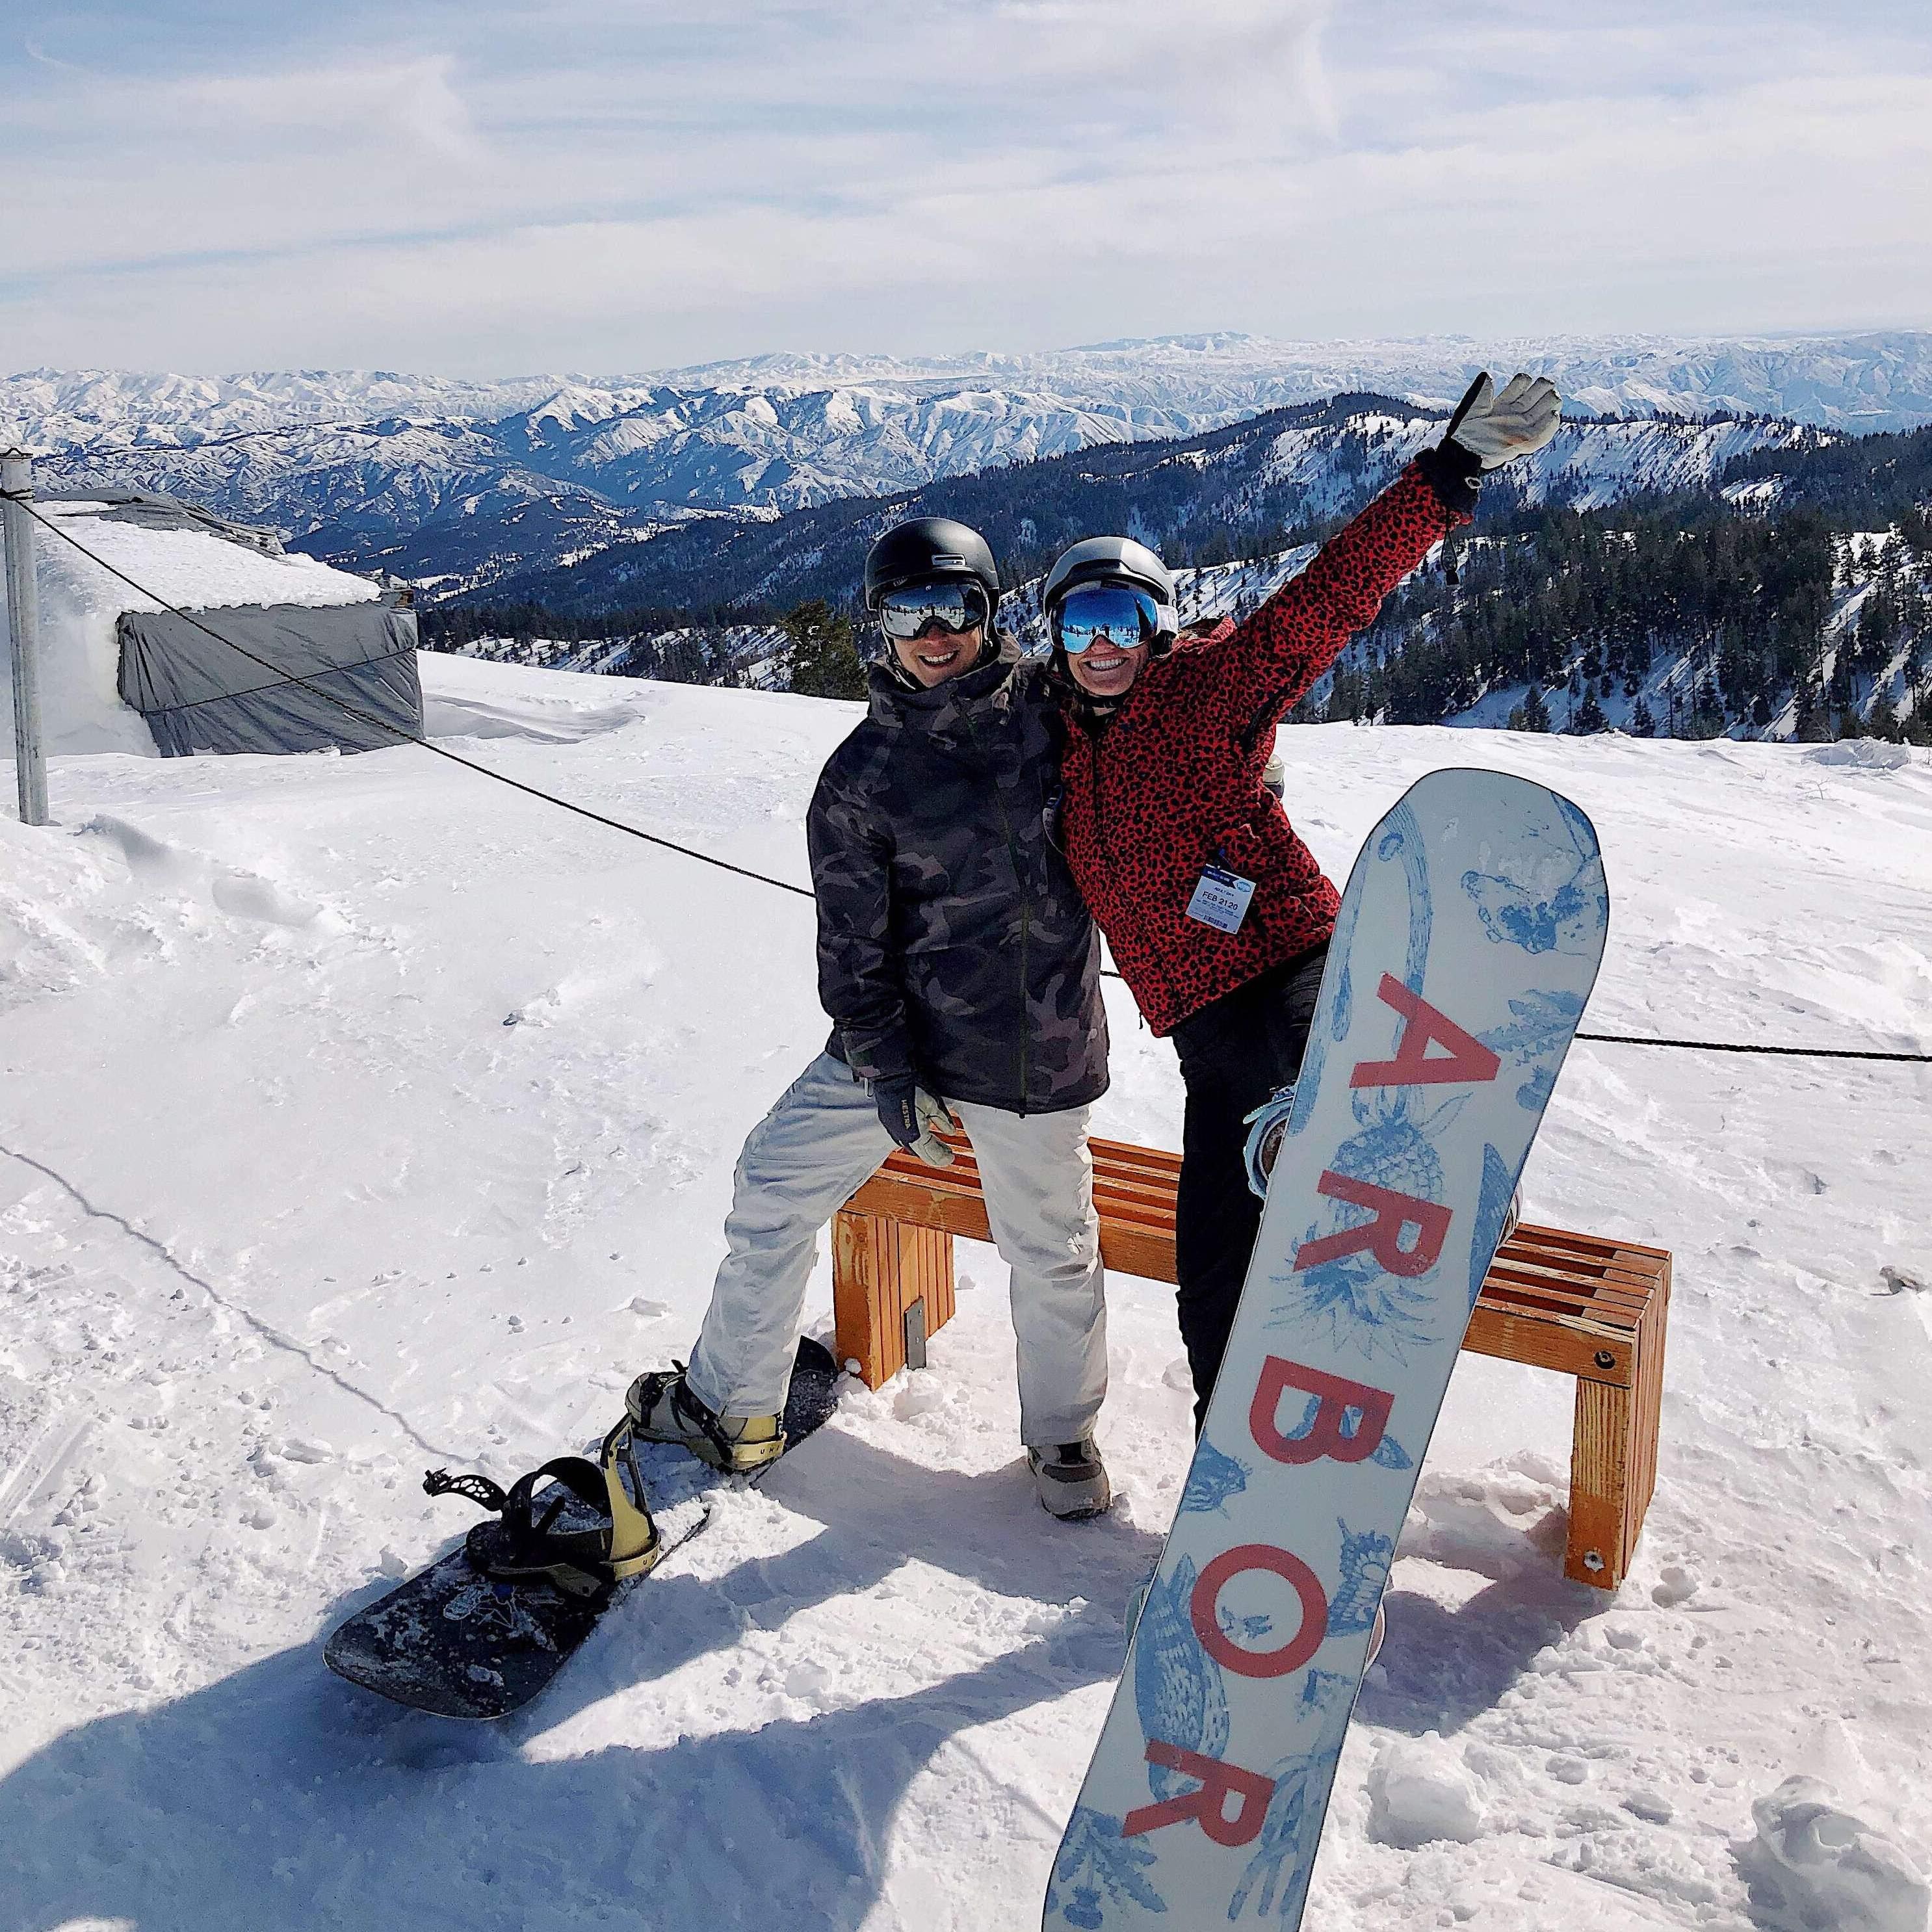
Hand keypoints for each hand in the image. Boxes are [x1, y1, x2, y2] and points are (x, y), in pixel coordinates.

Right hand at [874, 1077, 957, 1166]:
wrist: (891, 1077)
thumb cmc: (911, 1088)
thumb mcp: (933, 1104)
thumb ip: (943, 1120)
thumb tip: (950, 1131)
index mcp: (915, 1135)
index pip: (931, 1154)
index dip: (942, 1158)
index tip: (950, 1158)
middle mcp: (902, 1137)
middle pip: (922, 1153)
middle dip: (935, 1154)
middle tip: (946, 1154)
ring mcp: (894, 1131)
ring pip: (913, 1146)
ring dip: (926, 1148)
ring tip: (937, 1145)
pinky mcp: (889, 1123)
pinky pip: (904, 1138)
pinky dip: (916, 1140)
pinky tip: (923, 1135)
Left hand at [1444, 371, 1560, 468]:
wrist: (1461, 452)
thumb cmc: (1464, 431)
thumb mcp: (1472, 407)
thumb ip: (1482, 391)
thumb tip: (1487, 375)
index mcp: (1503, 404)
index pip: (1520, 387)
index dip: (1524, 381)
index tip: (1524, 379)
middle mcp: (1513, 416)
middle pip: (1534, 399)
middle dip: (1543, 389)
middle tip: (1548, 384)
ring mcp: (1518, 430)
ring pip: (1540, 415)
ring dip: (1549, 404)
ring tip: (1554, 396)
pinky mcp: (1521, 445)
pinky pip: (1539, 437)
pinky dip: (1548, 427)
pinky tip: (1554, 415)